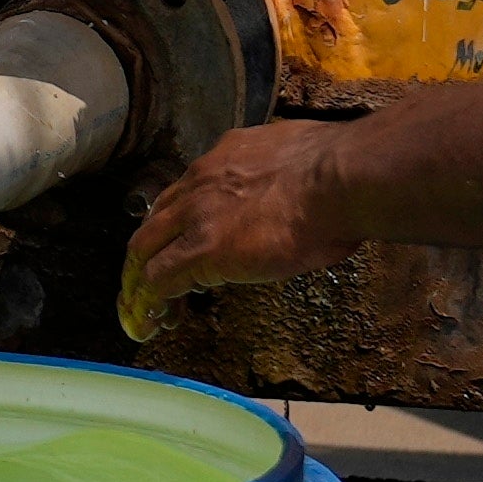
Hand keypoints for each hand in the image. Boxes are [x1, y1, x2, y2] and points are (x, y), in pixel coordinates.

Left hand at [124, 116, 374, 307]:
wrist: (343, 179)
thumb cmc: (344, 175)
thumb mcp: (299, 165)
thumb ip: (280, 182)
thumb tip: (293, 199)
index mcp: (226, 159)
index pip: (184, 196)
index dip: (176, 228)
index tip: (180, 250)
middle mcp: (201, 180)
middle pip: (153, 222)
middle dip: (144, 255)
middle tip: (144, 285)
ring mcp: (197, 214)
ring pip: (144, 250)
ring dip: (138, 283)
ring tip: (141, 312)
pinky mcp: (202, 249)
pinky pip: (160, 279)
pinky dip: (150, 302)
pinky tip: (153, 321)